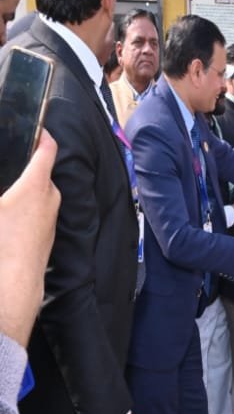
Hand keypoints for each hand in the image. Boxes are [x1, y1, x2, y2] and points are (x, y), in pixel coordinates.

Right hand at [0, 131, 59, 349]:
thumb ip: (6, 186)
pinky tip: (7, 219)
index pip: (46, 150)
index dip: (42, 135)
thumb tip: (8, 198)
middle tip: (11, 161)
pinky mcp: (45, 238)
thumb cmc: (1, 245)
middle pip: (42, 174)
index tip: (36, 126)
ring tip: (7, 193)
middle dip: (27, 167)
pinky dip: (25, 211)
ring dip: (26, 191)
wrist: (12, 287)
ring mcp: (50, 220)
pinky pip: (37, 216)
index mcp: (35, 186)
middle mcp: (49, 200)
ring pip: (40, 196)